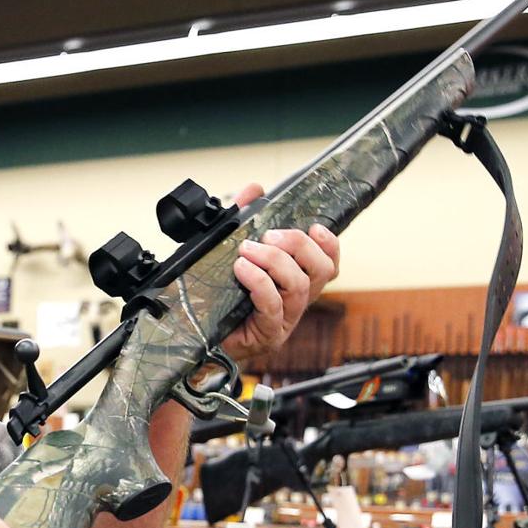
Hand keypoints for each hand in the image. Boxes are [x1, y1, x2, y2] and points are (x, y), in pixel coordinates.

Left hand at [221, 182, 339, 368]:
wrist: (197, 338)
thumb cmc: (218, 298)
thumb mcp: (231, 251)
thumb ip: (243, 219)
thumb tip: (253, 189)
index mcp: (294, 285)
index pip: (329, 264)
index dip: (330, 244)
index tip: (314, 227)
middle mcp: (296, 304)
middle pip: (322, 271)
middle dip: (298, 246)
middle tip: (268, 236)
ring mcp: (284, 321)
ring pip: (300, 287)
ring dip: (275, 262)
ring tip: (247, 252)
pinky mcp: (266, 334)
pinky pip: (273, 305)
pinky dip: (259, 282)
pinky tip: (242, 270)